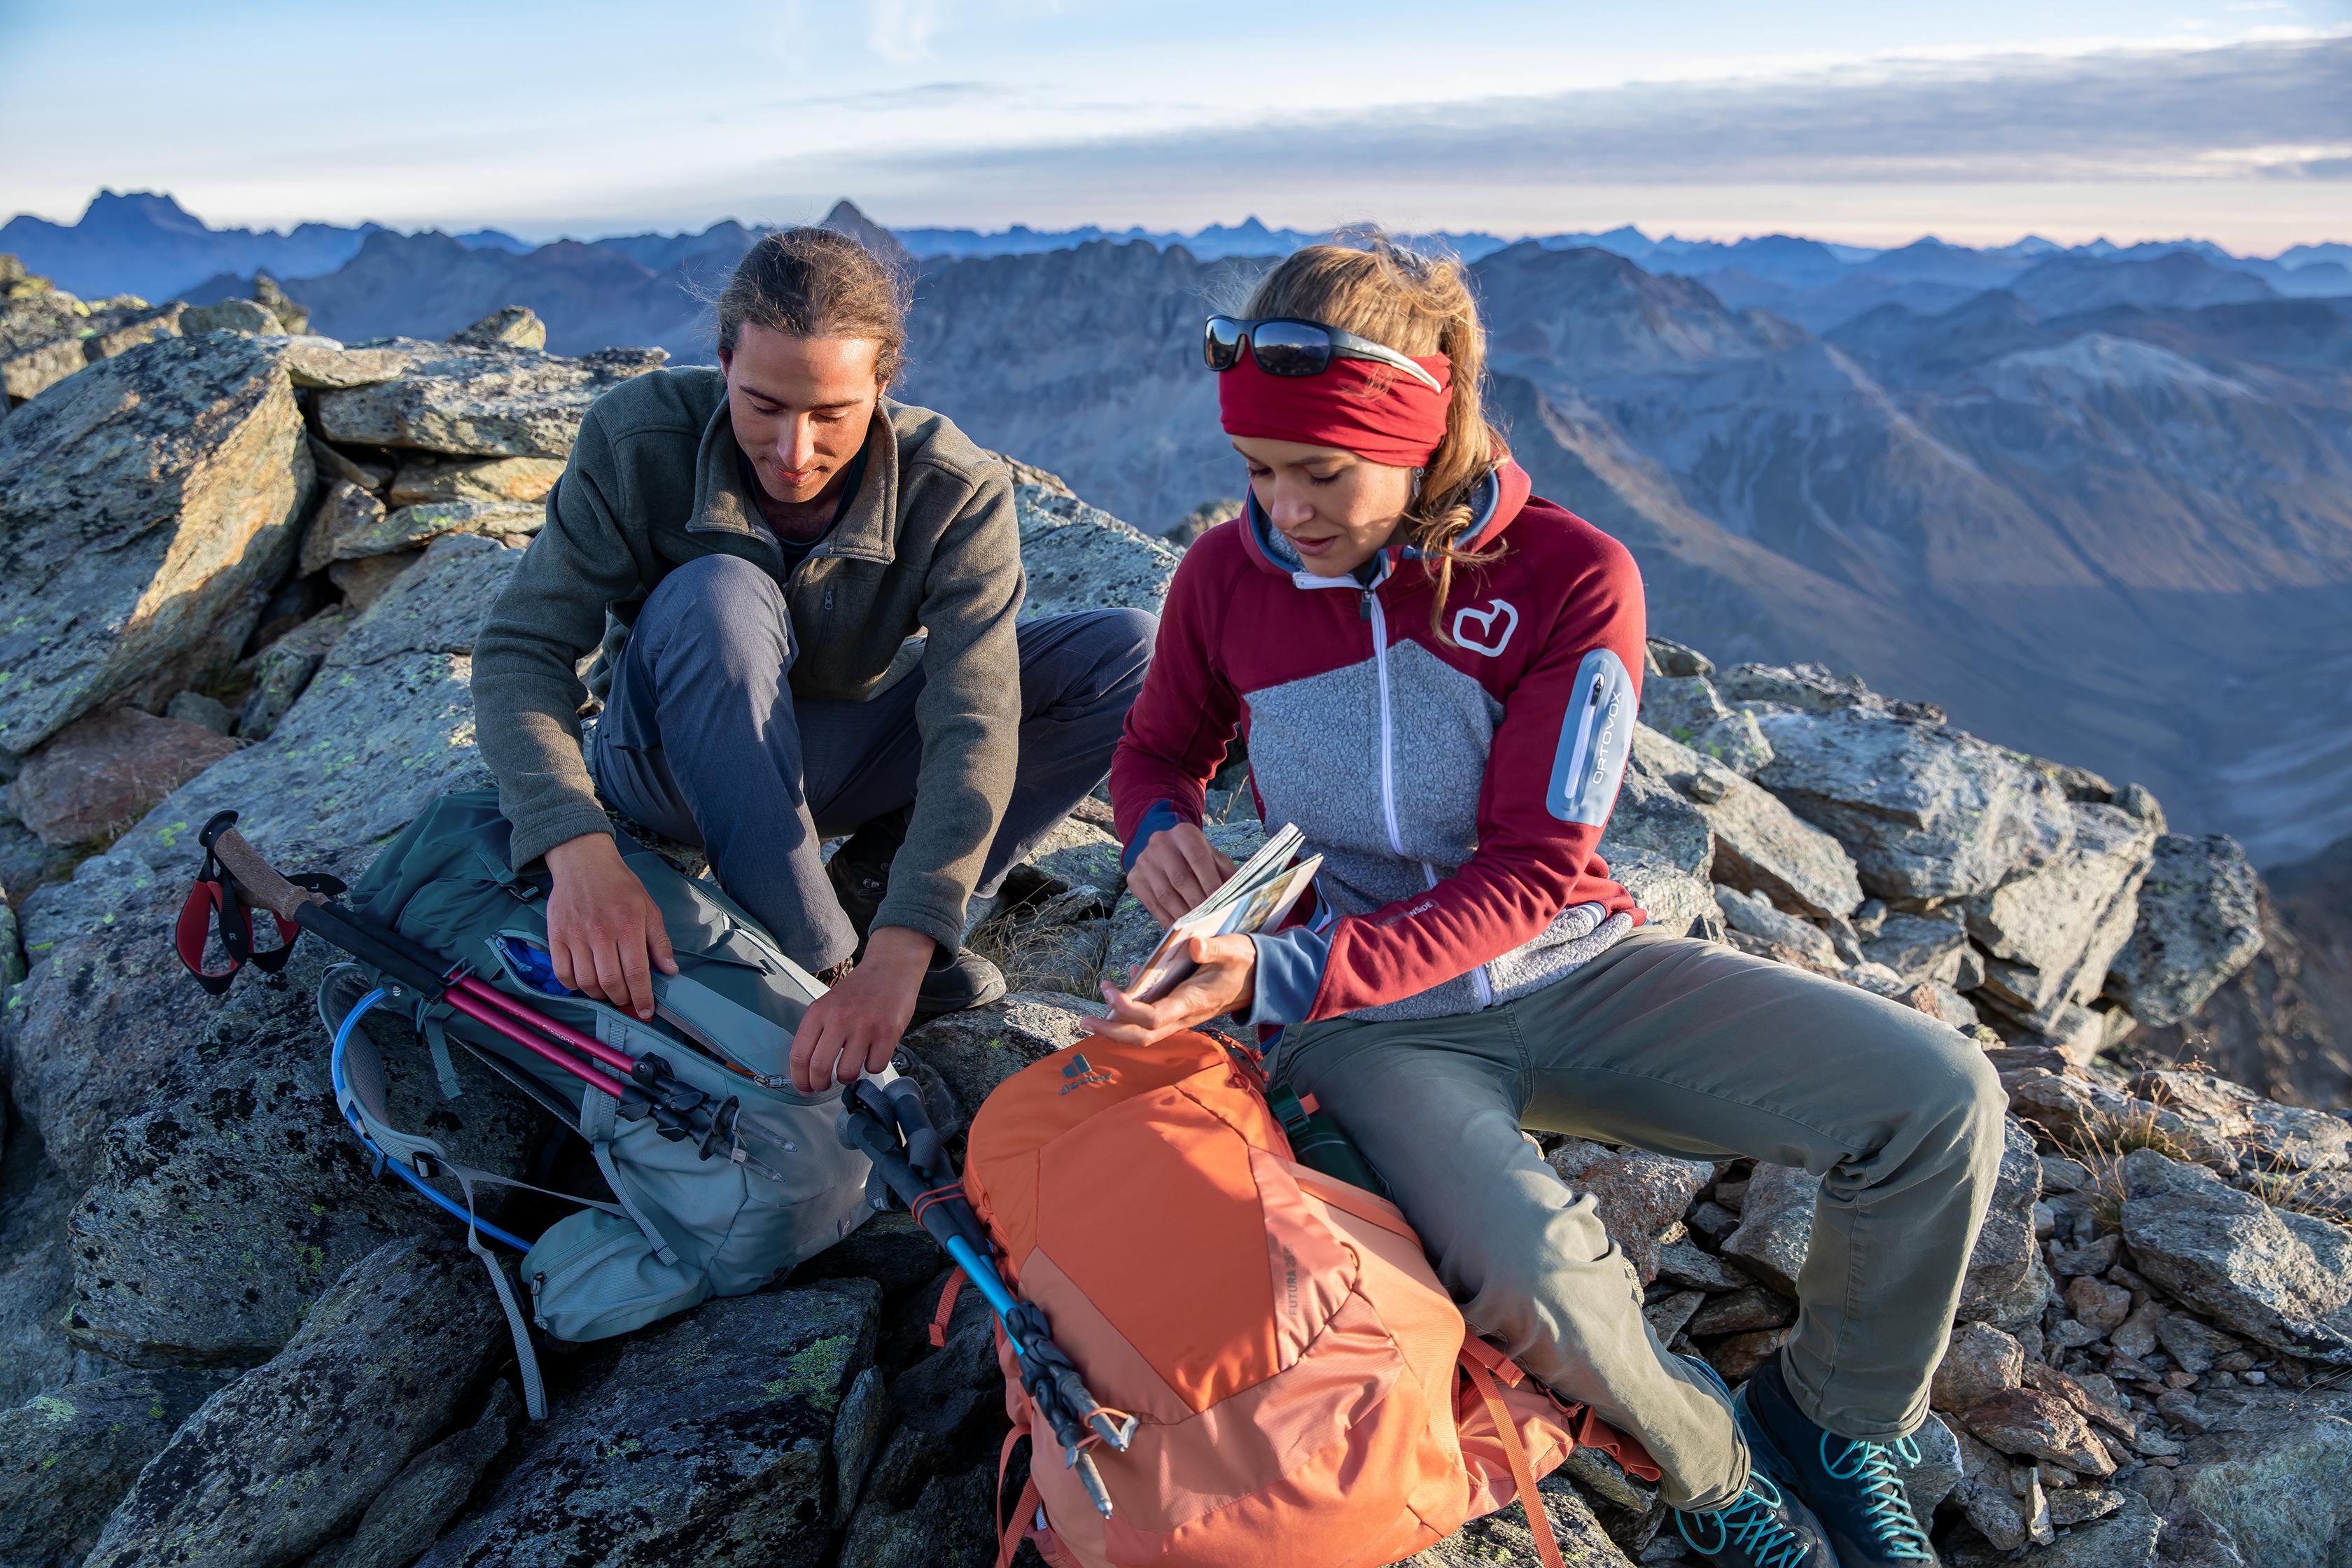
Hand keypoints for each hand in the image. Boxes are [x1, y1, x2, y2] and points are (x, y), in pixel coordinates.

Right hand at [544, 832, 677, 1019]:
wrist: (584, 863)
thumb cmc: (620, 886)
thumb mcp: (649, 909)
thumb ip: (660, 942)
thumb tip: (670, 971)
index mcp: (628, 926)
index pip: (637, 973)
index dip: (642, 997)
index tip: (646, 1010)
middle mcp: (601, 933)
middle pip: (611, 982)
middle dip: (622, 998)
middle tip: (627, 999)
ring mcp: (575, 935)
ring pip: (586, 982)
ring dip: (599, 994)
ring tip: (608, 990)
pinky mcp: (556, 936)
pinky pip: (562, 973)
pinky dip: (573, 985)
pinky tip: (585, 982)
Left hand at [790, 925, 931, 1092]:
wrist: (890, 967)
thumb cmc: (858, 991)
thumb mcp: (828, 1004)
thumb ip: (817, 1031)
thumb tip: (807, 1069)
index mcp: (818, 1013)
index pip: (799, 1055)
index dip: (799, 1079)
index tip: (804, 1088)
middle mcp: (838, 1019)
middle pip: (819, 1068)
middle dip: (820, 1085)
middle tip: (824, 1086)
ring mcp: (864, 1026)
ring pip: (847, 1073)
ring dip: (847, 1078)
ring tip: (850, 1068)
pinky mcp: (887, 1032)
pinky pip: (874, 1067)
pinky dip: (872, 1067)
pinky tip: (873, 1054)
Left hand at [1081, 934, 1256, 1046]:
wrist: (1264, 979)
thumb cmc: (1246, 962)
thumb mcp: (1234, 949)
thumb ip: (1214, 948)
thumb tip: (1193, 944)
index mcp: (1192, 1002)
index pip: (1152, 1018)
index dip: (1127, 1010)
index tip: (1110, 991)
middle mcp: (1184, 1016)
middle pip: (1141, 1037)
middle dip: (1110, 1032)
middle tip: (1083, 1020)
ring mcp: (1181, 1017)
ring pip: (1143, 1033)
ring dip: (1116, 1025)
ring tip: (1094, 1011)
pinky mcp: (1180, 1011)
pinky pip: (1151, 1019)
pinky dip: (1132, 1008)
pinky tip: (1131, 979)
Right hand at [1128, 821, 1237, 926]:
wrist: (1164, 849)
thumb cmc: (1196, 858)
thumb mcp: (1213, 858)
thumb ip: (1227, 873)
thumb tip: (1243, 895)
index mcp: (1184, 833)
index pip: (1198, 858)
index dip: (1210, 882)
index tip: (1221, 904)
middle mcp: (1161, 842)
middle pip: (1180, 879)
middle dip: (1197, 903)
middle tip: (1210, 922)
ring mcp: (1144, 861)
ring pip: (1165, 894)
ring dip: (1182, 915)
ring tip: (1196, 930)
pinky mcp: (1134, 878)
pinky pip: (1152, 904)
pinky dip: (1166, 920)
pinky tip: (1179, 930)